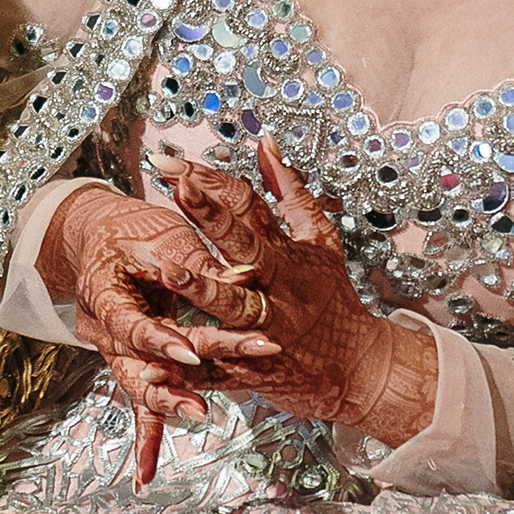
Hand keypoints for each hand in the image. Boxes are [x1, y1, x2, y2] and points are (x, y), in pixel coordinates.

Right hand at [36, 180, 286, 441]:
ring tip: (198, 416)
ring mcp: (113, 351)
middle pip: (142, 361)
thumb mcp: (165, 237)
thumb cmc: (132, 229)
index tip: (189, 352)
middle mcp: (103, 331)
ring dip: (169, 405)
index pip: (131, 324)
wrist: (98, 236)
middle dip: (179, 380)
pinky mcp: (131, 363)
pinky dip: (145, 440)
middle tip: (214, 394)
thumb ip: (202, 263)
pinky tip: (146, 476)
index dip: (159, 340)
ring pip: (141, 385)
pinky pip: (138, 403)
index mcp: (103, 295)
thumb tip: (250, 274)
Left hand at [166, 142, 436, 447]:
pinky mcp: (254, 369)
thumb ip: (290, 194)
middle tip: (177, 188)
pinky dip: (185, 368)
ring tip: (168, 271)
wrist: (361, 369)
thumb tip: (265, 143)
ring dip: (201, 289)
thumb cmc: (333, 300)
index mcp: (287, 254)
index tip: (173, 163)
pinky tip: (152, 365)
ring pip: (233, 306)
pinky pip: (215, 368)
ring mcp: (267, 329)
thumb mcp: (320, 242)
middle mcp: (277, 287)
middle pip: (242, 246)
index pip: (248, 208)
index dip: (212, 183)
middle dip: (210, 217)